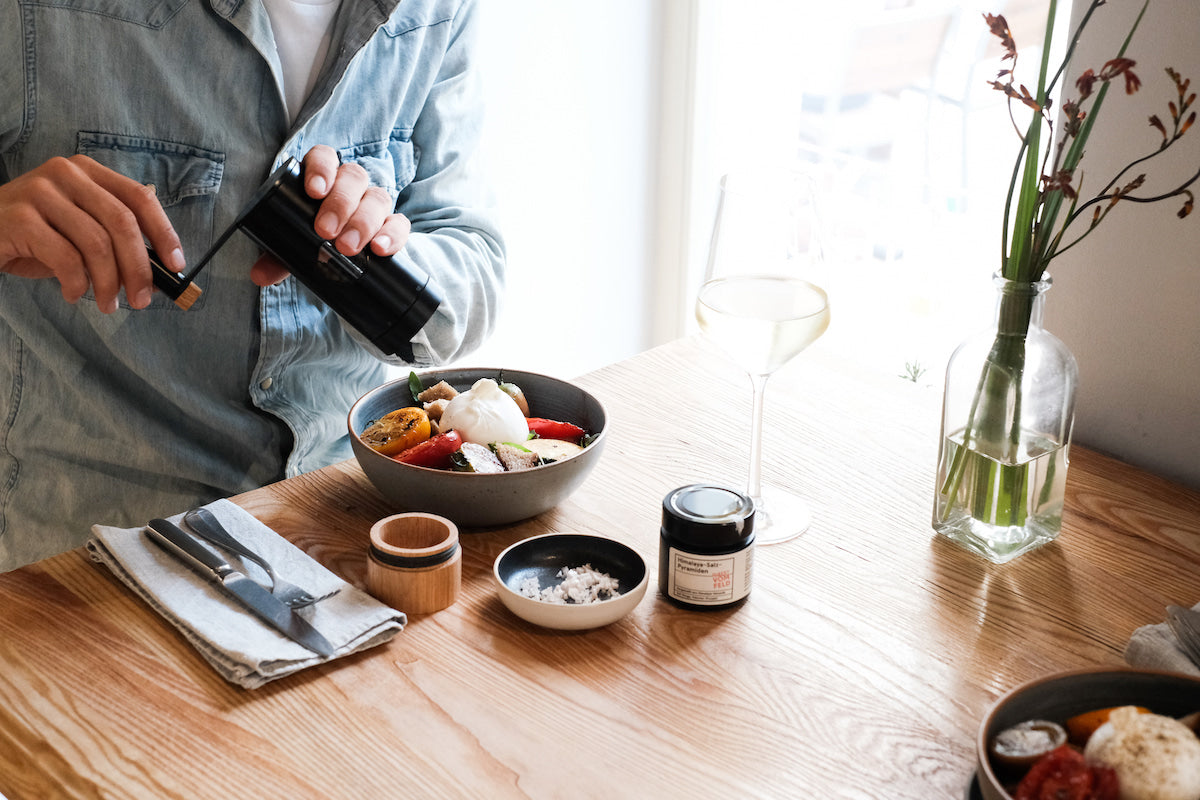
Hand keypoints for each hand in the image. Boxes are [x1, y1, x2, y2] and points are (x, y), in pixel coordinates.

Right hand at [0, 155, 184, 311]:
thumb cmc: (37, 235)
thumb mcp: (81, 231)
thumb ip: (116, 242)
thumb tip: (161, 275)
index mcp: (89, 172)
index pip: (140, 197)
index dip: (164, 233)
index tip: (176, 266)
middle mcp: (67, 174)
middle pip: (122, 222)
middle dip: (139, 268)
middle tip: (142, 300)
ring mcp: (41, 192)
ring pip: (96, 243)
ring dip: (109, 282)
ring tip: (109, 304)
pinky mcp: (20, 218)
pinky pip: (65, 258)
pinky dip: (78, 284)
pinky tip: (75, 294)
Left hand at [250, 145, 411, 286]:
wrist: (342, 255)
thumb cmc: (313, 239)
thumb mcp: (293, 244)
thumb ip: (277, 255)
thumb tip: (259, 275)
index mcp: (324, 177)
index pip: (325, 157)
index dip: (322, 169)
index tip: (314, 191)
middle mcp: (351, 184)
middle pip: (354, 178)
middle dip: (341, 204)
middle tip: (326, 231)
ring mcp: (374, 203)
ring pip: (378, 198)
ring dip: (363, 222)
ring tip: (348, 248)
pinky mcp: (393, 224)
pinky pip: (399, 223)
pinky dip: (392, 235)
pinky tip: (381, 249)